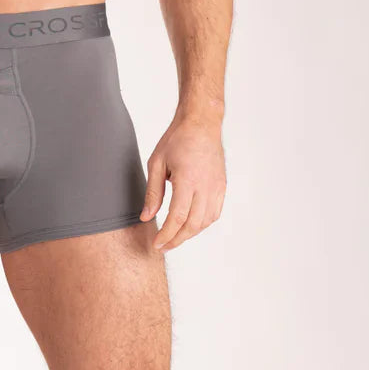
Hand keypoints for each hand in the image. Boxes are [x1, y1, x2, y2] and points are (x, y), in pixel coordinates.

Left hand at [140, 113, 226, 251]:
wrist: (202, 123)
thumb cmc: (177, 139)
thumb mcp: (157, 163)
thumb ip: (153, 193)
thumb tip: (146, 217)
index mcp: (187, 180)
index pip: (177, 218)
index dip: (166, 235)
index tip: (157, 244)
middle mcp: (205, 186)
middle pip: (192, 225)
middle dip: (176, 240)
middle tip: (163, 246)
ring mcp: (216, 187)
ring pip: (205, 222)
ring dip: (189, 234)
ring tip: (175, 237)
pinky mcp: (221, 186)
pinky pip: (214, 213)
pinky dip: (202, 224)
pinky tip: (190, 225)